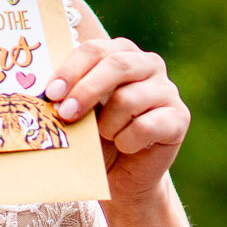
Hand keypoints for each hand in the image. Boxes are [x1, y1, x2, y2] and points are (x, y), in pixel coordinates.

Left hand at [48, 36, 188, 201]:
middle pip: (117, 65)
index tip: (51, 93)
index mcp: (121, 53)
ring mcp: (167, 90)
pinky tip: (126, 147)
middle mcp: (149, 64)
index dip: (72, 69)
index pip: (96, 49)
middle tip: (65, 114)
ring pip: (128, 99)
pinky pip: (145, 126)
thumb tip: (46, 93)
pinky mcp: (179, 117)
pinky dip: (126, 141)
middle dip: (86, 90)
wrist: (122, 178)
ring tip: (105, 137)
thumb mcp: (79, 112)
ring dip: (107, 125)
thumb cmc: (96, 139)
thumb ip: (69, 95)